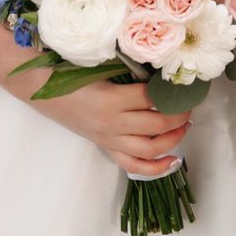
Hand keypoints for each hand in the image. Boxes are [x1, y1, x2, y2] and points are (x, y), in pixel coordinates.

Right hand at [32, 78, 192, 177]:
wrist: (45, 91)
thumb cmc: (74, 73)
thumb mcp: (101, 67)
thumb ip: (130, 70)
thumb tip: (164, 70)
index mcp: (111, 99)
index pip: (152, 98)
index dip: (172, 91)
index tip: (185, 84)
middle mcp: (112, 123)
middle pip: (157, 124)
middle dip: (180, 115)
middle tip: (190, 104)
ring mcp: (110, 139)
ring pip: (150, 148)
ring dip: (174, 138)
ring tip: (186, 125)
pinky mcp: (107, 147)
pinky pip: (133, 165)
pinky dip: (156, 168)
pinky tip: (173, 160)